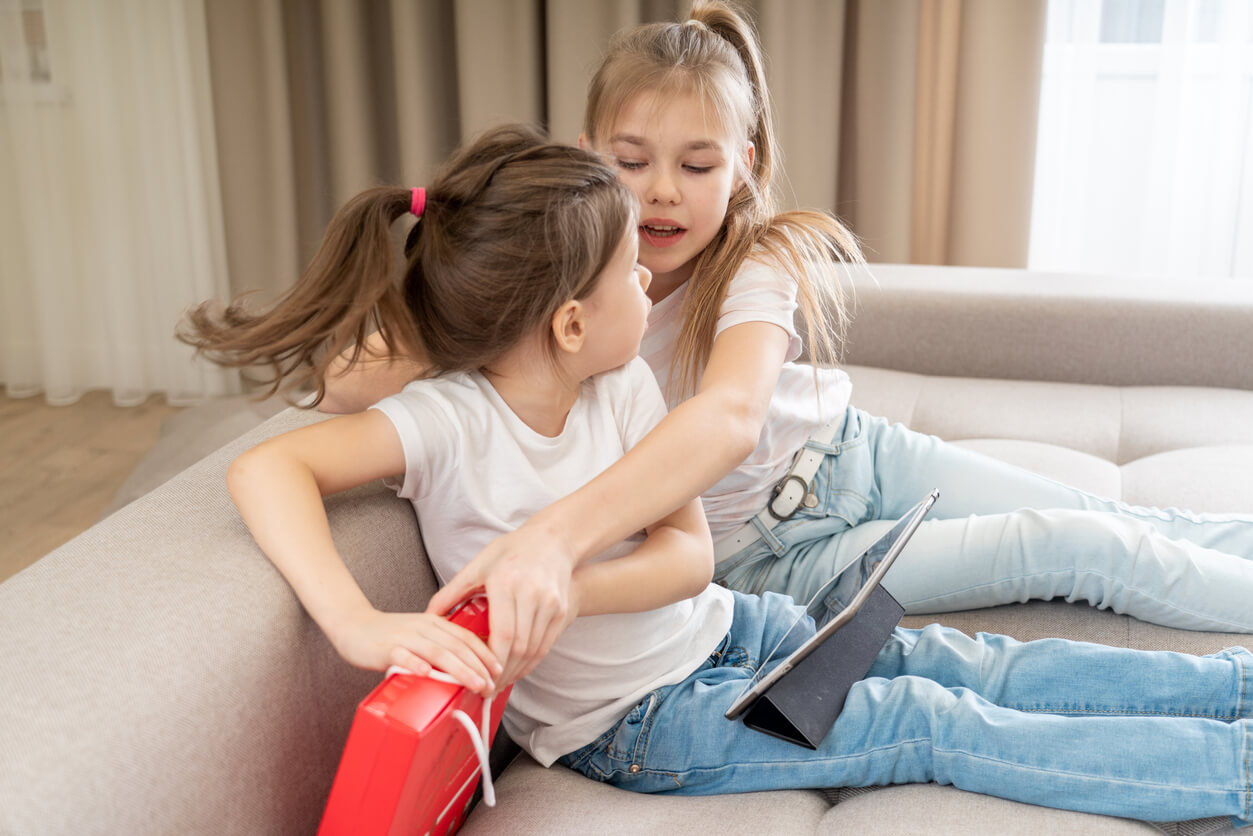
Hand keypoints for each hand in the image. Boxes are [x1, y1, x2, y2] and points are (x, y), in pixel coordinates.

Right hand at [330, 606, 501, 696]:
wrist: (353, 625)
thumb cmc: (390, 635)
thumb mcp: (421, 634)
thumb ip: (441, 645)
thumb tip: (468, 667)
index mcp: (435, 623)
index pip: (466, 637)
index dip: (485, 653)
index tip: (499, 670)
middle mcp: (424, 627)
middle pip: (457, 646)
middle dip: (478, 667)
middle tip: (491, 684)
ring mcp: (405, 637)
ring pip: (437, 652)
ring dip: (459, 669)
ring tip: (474, 684)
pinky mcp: (386, 648)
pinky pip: (403, 656)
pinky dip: (416, 664)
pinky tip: (427, 674)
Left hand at [428, 522, 580, 691]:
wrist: (553, 539)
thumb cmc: (511, 551)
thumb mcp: (479, 565)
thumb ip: (452, 591)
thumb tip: (428, 615)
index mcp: (506, 582)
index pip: (502, 634)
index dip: (490, 662)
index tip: (478, 679)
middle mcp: (531, 593)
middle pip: (518, 646)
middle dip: (501, 673)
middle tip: (486, 689)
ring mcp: (550, 602)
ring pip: (533, 649)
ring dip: (516, 672)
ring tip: (498, 683)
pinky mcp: (561, 609)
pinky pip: (546, 645)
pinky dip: (531, 663)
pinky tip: (518, 670)